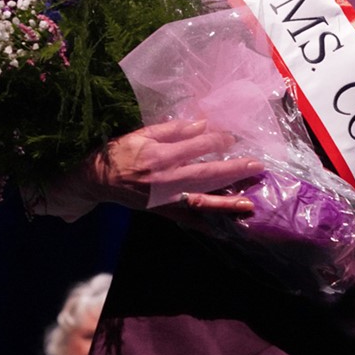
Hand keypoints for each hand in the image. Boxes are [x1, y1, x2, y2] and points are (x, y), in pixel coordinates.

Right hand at [23, 119, 263, 222]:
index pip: (197, 146)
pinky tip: (226, 230)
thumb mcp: (142, 133)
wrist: (97, 181)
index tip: (234, 136)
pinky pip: (189, 220)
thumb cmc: (119, 153)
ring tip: (250, 204)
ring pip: (202, 201)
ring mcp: (166, 199)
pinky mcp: (163, 212)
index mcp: (161, 155)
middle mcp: (166, 179)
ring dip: (228, 203)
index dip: (218, 140)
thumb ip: (172, 130)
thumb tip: (201, 125)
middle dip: (233, 170)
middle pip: (206, 174)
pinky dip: (207, 225)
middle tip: (257, 166)